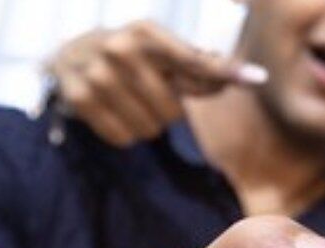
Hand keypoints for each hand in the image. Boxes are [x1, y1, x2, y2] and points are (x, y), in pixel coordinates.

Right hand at [47, 21, 266, 146]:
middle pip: (173, 111)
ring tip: (129, 100)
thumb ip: (198, 68)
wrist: (67, 54)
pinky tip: (112, 110)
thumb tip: (246, 77)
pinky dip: (124, 132)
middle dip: (167, 109)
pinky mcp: (79, 98)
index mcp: (146, 33)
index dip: (226, 71)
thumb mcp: (160, 52)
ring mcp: (98, 74)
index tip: (258, 77)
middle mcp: (120, 49)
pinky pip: (124, 138)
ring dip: (146, 123)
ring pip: (150, 129)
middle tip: (147, 92)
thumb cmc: (128, 55)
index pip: (195, 61)